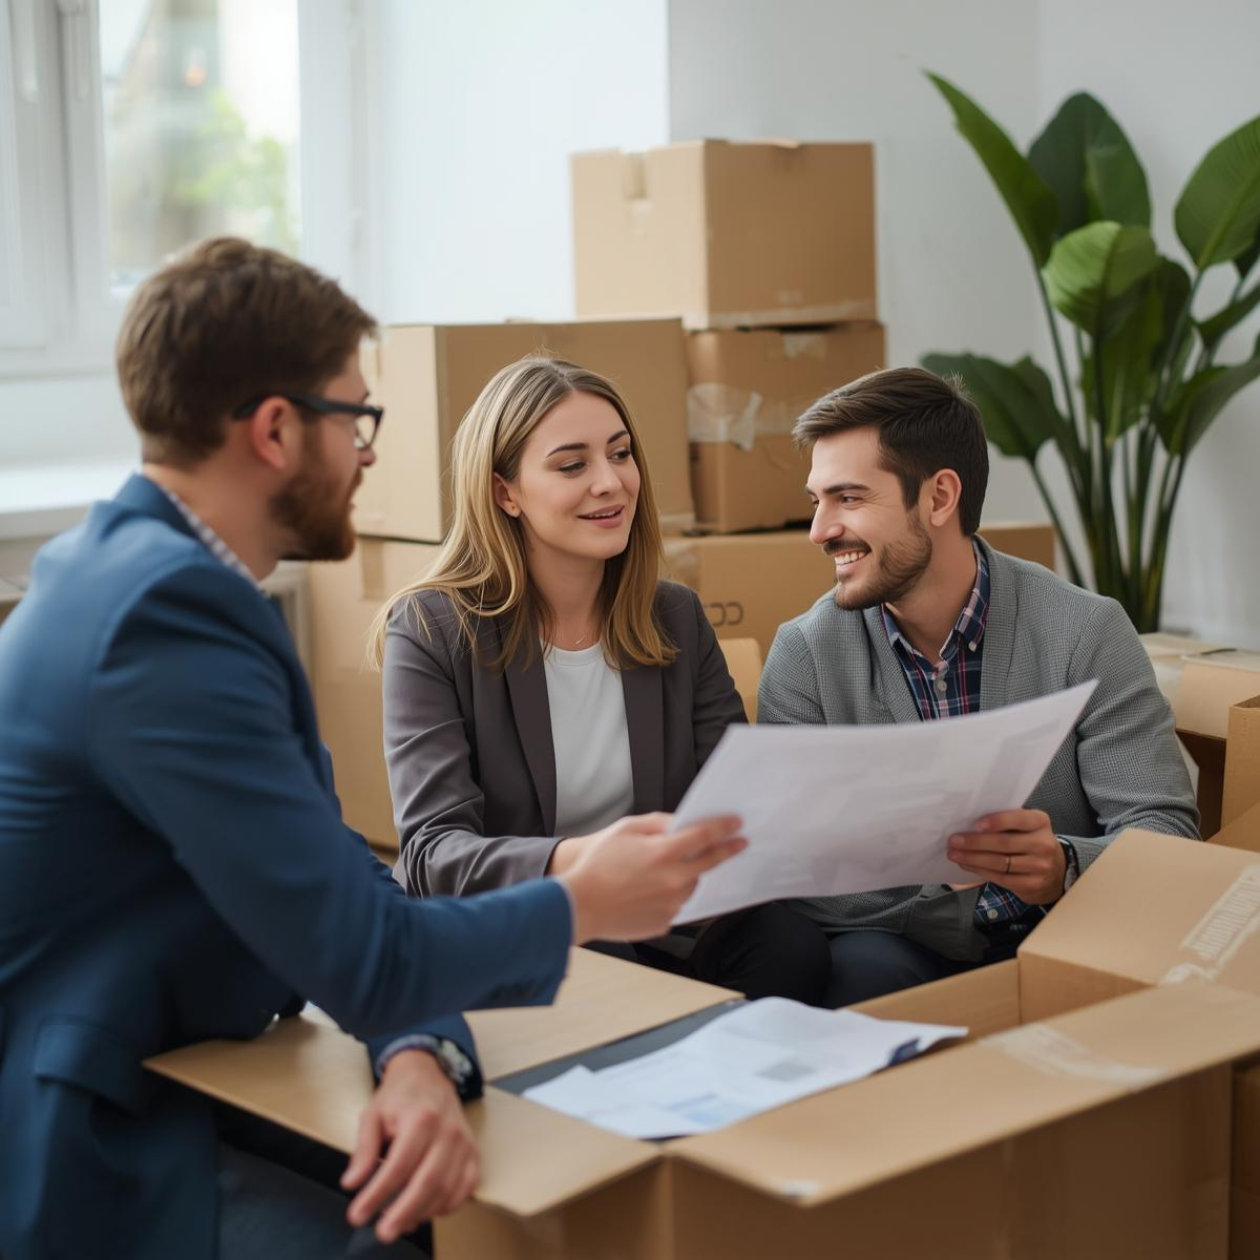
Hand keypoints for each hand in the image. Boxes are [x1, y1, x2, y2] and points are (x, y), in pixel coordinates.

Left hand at [341, 1050, 478, 1243]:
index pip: (398, 1166)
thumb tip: (351, 1183)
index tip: (357, 1215)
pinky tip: (427, 1211)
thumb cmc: (399, 1096)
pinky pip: (466, 1188)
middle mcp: (447, 1131)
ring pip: (447, 1189)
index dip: (377, 1195)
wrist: (429, 1073)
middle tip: (383, 1233)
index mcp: (420, 1118)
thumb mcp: (372, 1115)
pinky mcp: (473, 1152)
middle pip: (427, 1182)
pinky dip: (447, 1206)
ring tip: (399, 1223)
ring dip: (423, 1212)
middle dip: (403, 1213)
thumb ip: (363, 1149)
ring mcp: (464, 1142)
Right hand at [560, 812, 746, 942]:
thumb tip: (679, 824)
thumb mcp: (624, 830)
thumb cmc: (597, 866)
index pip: (706, 836)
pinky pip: (675, 904)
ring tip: (663, 871)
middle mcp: (674, 880)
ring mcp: (671, 904)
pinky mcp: (664, 922)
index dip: (724, 827)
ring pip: (692, 885)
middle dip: (727, 850)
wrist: (579, 905)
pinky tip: (648, 891)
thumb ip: (657, 824)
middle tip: (739, 843)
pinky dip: (670, 895)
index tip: (736, 824)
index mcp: (664, 853)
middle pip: (710, 862)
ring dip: (688, 875)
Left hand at [946, 808, 1065, 905]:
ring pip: (999, 862)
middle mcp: (1043, 844)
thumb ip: (1007, 822)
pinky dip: (979, 871)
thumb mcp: (1027, 827)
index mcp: (1040, 822)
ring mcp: (1039, 866)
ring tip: (954, 854)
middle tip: (953, 840)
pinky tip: (966, 865)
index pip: (1019, 819)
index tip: (975, 824)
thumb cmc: (1031, 843)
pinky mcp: (1031, 885)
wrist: (1055, 873)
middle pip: (1004, 843)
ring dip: (972, 858)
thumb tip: (969, 822)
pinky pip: (1000, 878)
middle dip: (974, 842)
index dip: (997, 821)